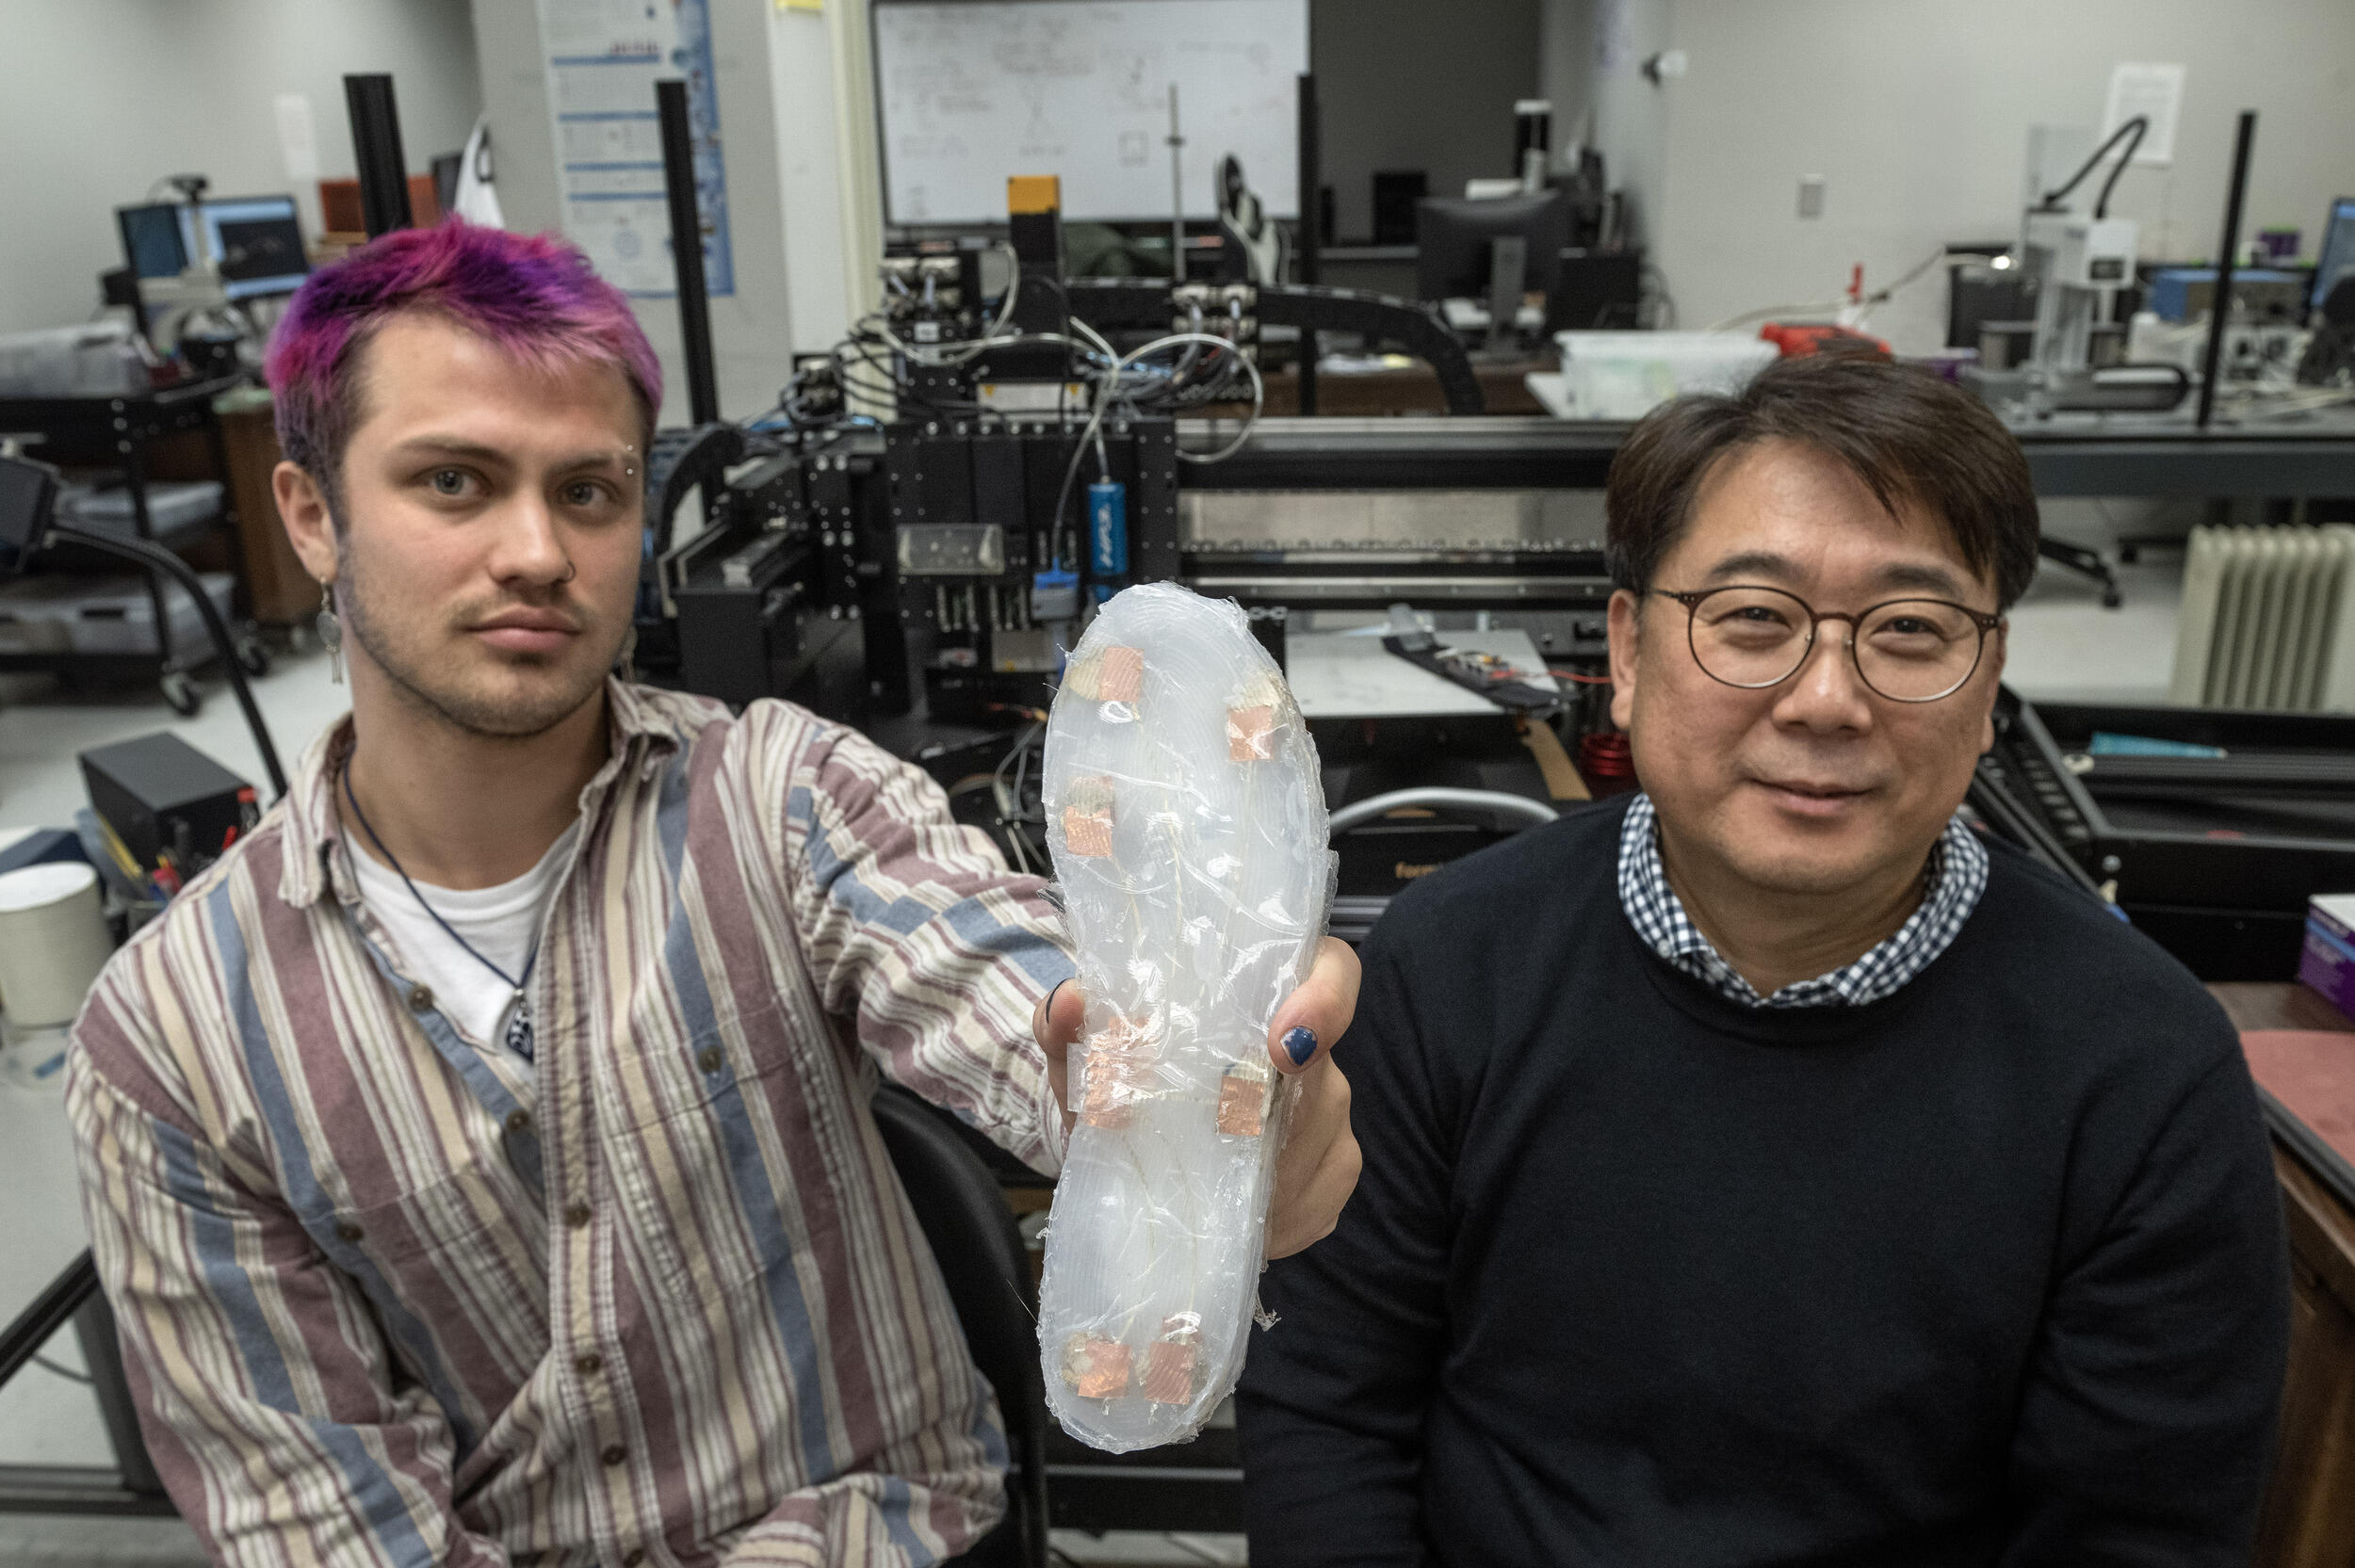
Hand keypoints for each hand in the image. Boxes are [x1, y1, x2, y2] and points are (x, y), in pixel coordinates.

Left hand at [1033, 935, 1362, 1258]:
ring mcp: (1332, 1120)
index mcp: (1262, 996)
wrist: (1123, 1159)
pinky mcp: (1331, 1181)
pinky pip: (1313, 1198)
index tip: (1285, 1043)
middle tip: (1212, 1141)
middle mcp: (1312, 1052)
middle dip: (1268, 1112)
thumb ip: (1066, 1023)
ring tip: (1198, 1186)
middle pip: (1320, 1073)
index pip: (1331, 971)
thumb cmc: (1114, 1090)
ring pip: (1314, 1141)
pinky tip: (1226, 1217)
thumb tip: (1071, 1002)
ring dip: (1255, 1169)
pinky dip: (1266, 1212)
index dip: (1325, 998)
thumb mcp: (1082, 1060)